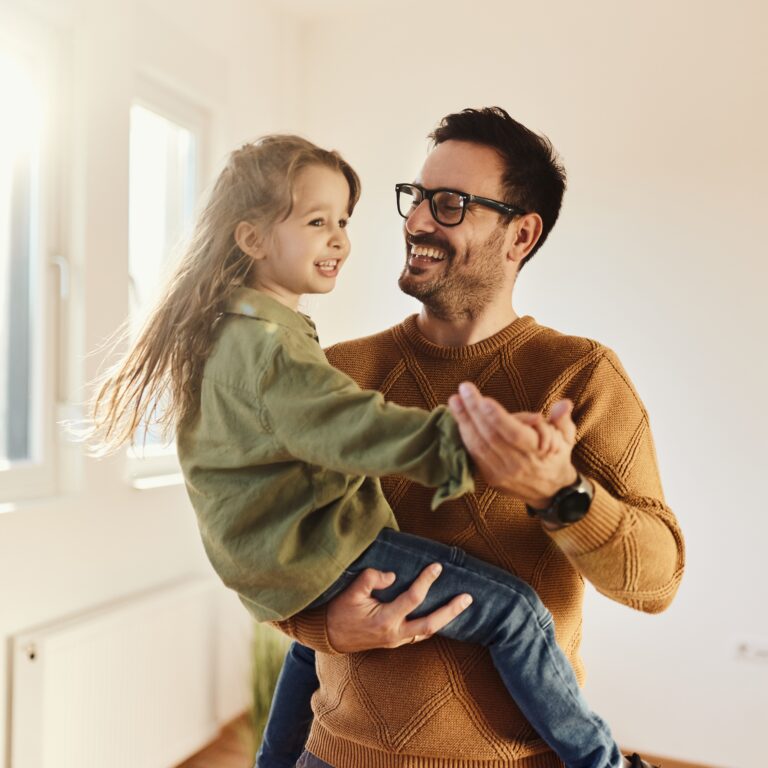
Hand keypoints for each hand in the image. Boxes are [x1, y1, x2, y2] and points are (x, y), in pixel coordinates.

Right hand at [326, 564, 472, 652]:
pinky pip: (419, 634)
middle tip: (468, 597)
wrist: (330, 636)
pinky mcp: (395, 642)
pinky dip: (432, 625)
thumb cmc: (340, 611)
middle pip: (430, 624)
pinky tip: (441, 616)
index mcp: (385, 620)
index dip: (426, 580)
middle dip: (451, 611)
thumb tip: (393, 575)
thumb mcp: (351, 591)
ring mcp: (396, 641)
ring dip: (446, 619)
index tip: (437, 566)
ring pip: (427, 632)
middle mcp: (395, 634)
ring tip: (460, 605)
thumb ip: (371, 579)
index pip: (413, 598)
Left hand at [447, 382, 577, 507]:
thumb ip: (563, 420)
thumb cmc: (556, 456)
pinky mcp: (490, 477)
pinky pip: (474, 454)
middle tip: (463, 390)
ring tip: (454, 401)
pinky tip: (458, 418)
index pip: (515, 434)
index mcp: (538, 452)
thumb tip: (564, 404)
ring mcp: (501, 473)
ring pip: (478, 445)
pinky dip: (465, 435)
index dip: (498, 418)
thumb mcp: (566, 438)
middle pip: (491, 436)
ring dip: (464, 422)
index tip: (484, 401)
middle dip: (474, 411)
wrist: (550, 492)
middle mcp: (518, 465)